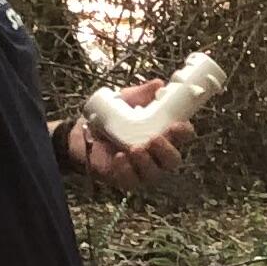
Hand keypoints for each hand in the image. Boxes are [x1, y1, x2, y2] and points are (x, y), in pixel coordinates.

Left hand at [64, 106, 190, 192]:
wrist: (83, 132)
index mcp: (163, 134)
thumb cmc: (111, 118)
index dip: (183, 132)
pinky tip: (120, 158)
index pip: (183, 136)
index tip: (176, 125)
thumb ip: (142, 94)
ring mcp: (142, 169)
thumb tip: (158, 85)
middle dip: (166, 151)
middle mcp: (157, 154)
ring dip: (146, 162)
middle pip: (173, 160)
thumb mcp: (127, 100)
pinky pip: (131, 181)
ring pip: (154, 174)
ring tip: (135, 148)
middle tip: (155, 139)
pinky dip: (126, 170)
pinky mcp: (125, 179)